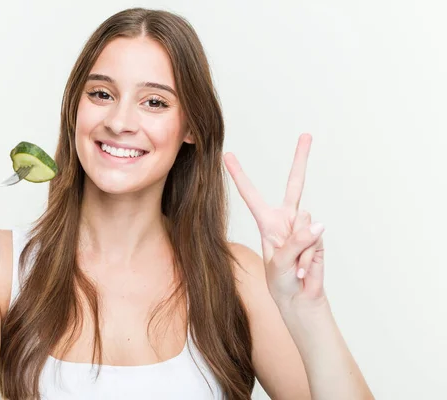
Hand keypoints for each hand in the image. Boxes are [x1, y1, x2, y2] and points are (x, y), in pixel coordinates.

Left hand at [224, 133, 325, 307]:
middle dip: (301, 159)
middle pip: (295, 184)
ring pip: (305, 222)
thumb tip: (319, 223)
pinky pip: (315, 238)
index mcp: (267, 221)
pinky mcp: (319, 237)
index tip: (227, 156)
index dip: (239, 175)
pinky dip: (308, 256)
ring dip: (299, 248)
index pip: (251, 194)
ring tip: (293, 265)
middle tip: (306, 135)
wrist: (299, 299)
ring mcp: (305, 226)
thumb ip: (296, 241)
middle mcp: (287, 219)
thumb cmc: (280, 281)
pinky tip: (304, 268)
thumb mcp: (278, 261)